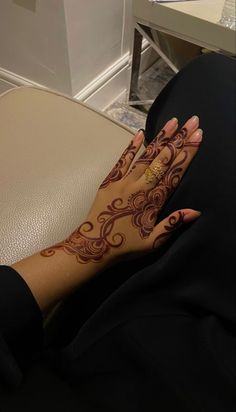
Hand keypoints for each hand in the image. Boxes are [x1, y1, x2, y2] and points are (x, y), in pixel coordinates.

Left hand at [42, 116, 201, 266]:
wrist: (94, 246)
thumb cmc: (125, 246)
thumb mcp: (153, 242)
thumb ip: (173, 224)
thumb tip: (195, 212)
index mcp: (153, 201)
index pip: (174, 173)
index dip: (188, 154)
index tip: (198, 137)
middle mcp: (140, 187)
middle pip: (163, 160)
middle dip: (180, 139)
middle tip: (192, 121)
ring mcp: (124, 182)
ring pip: (146, 156)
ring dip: (161, 138)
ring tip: (173, 122)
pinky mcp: (110, 181)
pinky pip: (122, 161)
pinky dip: (131, 147)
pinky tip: (141, 134)